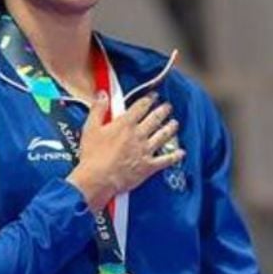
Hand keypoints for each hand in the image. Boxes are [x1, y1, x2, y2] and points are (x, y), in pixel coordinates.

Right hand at [68, 92, 184, 210]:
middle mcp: (138, 135)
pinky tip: (181, 153)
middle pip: (155, 118)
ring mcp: (145, 150)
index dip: (149, 99)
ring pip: (163, 135)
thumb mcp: (90, 128)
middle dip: (163, 110)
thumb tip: (103, 94)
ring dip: (170, 128)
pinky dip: (175, 156)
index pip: (141, 106)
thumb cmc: (92, 156)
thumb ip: (98, 109)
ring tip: (175, 123)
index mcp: (125, 124)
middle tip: (167, 107)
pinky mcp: (148, 166)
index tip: (154, 96)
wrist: (98, 179)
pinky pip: (166, 160)